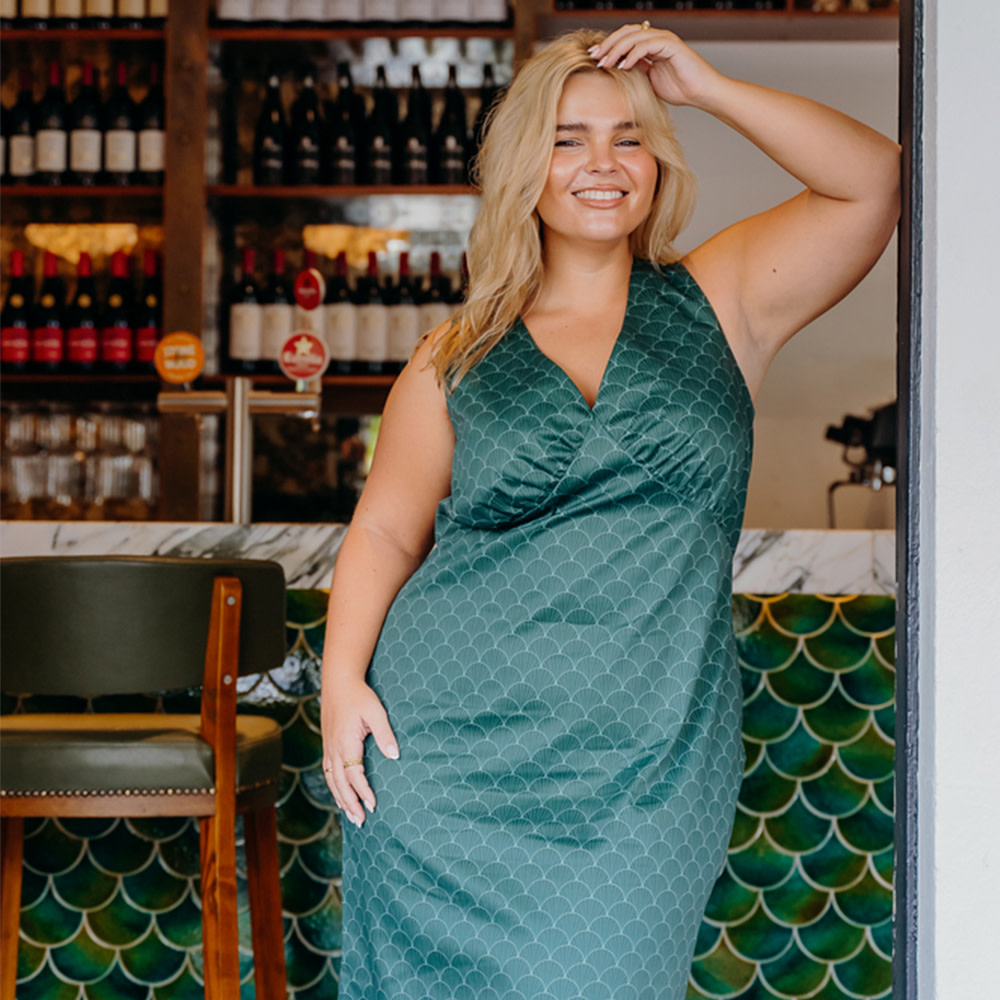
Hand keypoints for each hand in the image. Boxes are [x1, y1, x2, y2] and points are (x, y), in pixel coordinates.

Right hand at [321, 677, 398, 828]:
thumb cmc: (359, 696)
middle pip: (340, 783)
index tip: (373, 805)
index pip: (354, 774)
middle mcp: (334, 748)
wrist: (338, 683)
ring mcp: (329, 748)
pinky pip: (329, 773)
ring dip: (341, 800)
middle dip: (350, 803)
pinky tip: (340, 797)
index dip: (363, 791)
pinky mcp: (328, 746)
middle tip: (361, 821)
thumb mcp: (376, 711)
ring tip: (352, 817)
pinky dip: (334, 788)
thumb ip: (385, 734)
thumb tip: (395, 756)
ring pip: (332, 781)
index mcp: (346, 742)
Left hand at [589, 24, 724, 108]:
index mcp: (650, 46)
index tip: (594, 58)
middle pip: (626, 33)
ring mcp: (664, 39)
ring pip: (634, 36)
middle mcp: (656, 38)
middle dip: (608, 44)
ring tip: (606, 63)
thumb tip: (616, 73)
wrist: (701, 93)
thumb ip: (636, 73)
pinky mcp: (671, 45)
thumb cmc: (680, 89)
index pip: (625, 39)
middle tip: (595, 57)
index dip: (608, 46)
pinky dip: (633, 54)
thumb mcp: (649, 82)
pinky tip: (624, 66)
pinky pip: (647, 45)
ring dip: (617, 49)